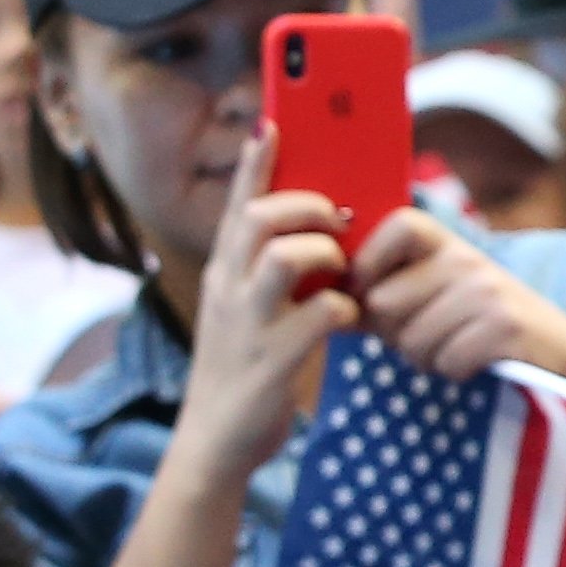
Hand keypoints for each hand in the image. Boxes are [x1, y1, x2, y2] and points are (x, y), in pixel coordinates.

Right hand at [182, 131, 356, 489]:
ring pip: (285, 257)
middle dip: (307, 207)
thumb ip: (272, 272)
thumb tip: (323, 230)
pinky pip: (322, 313)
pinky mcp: (273, 359)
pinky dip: (346, 311)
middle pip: (261, 219)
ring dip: (326, 255)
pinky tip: (350, 323)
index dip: (255, 164)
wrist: (216, 442)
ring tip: (341, 273)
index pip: (238, 206)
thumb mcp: (247, 310)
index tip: (272, 124)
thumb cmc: (245, 367)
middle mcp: (229, 290)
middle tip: (336, 219)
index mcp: (225, 274)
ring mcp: (248, 323)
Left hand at [348, 208, 565, 390]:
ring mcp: (490, 289)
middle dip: (394, 334)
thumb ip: (383, 294)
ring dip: (425, 357)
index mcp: (449, 245)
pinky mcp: (507, 324)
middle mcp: (469, 259)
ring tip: (454, 351)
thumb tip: (322, 296)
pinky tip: (475, 365)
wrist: (561, 357)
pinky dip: (454, 371)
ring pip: (411, 337)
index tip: (371, 293)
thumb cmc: (482, 329)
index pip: (398, 224)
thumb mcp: (436, 300)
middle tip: (428, 337)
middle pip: (386, 300)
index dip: (371, 261)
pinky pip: (445, 359)